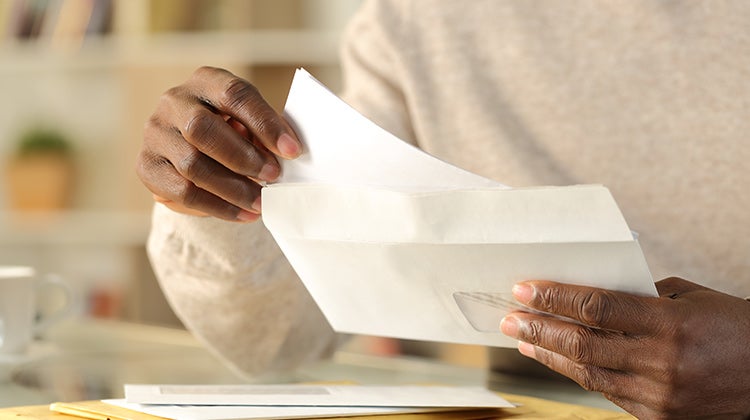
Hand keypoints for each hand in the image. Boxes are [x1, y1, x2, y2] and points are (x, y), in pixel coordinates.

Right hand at [137, 66, 301, 221]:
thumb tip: (288, 152)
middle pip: (202, 128)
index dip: (265, 123)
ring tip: (260, 202)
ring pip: (192, 165)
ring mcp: (155, 133)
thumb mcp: (251, 121)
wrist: (194, 150)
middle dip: (243, 157)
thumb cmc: (233, 131)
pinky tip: (242, 214)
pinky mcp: (147, 166)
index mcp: (206, 81)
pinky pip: (182, 192)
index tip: (292, 150)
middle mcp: (174, 101)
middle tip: (273, 177)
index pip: (234, 94)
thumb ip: (265, 132)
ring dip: (233, 188)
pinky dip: (217, 207)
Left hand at [500, 277, 749, 417]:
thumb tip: (591, 294)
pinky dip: (578, 373)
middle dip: (538, 328)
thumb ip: (640, 295)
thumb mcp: (690, 297)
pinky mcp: (658, 417)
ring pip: (587, 373)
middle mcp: (661, 362)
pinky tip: (559, 359)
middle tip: (509, 317)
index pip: (596, 308)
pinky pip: (608, 392)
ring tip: (522, 338)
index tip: (523, 289)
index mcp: (670, 324)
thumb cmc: (735, 328)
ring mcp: (659, 395)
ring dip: (549, 354)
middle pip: (582, 344)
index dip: (554, 297)